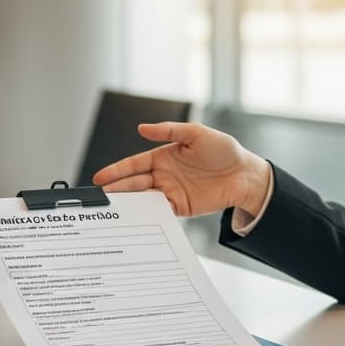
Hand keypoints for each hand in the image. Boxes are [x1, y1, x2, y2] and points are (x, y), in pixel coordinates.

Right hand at [91, 122, 270, 217]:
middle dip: (116, 189)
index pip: (134, 164)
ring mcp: (171, 192)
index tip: (100, 178)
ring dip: (129, 203)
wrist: (244, 174)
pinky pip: (160, 212)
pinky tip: (137, 217)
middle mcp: (163, 175)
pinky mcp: (181, 207)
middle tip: (100, 196)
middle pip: (134, 183)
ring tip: (113, 208)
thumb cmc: (223, 150)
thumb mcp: (196, 133)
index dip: (116, 171)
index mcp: (163, 156)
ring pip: (143, 199)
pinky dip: (148, 214)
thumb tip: (142, 128)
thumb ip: (169, 131)